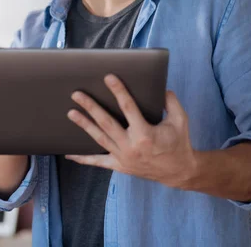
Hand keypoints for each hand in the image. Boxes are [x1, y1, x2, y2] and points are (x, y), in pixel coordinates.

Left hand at [65, 74, 196, 188]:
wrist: (179, 172)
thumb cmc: (179, 143)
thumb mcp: (181, 120)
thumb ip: (171, 102)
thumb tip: (161, 87)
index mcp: (145, 133)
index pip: (128, 107)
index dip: (118, 91)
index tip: (108, 78)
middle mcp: (131, 146)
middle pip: (106, 123)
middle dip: (90, 107)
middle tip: (77, 95)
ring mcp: (123, 157)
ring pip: (99, 138)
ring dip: (84, 125)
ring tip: (71, 113)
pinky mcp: (119, 165)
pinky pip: (98, 162)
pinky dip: (83, 159)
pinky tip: (69, 154)